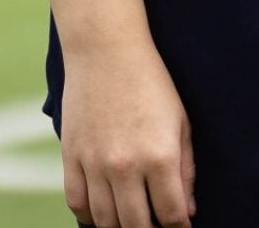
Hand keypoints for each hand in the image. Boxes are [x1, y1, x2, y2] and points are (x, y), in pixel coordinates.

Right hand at [60, 34, 196, 226]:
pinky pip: (76, 203)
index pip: (172, 216)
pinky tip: (102, 212)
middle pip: (136, 226)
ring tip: (130, 220)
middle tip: (155, 225)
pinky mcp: (71, 156)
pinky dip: (89, 215)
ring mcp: (95, 163)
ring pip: (105, 221)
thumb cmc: (151, 82)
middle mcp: (126, 166)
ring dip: (119, 227)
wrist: (107, 49)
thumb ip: (186, 168)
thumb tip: (187, 211)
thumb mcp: (180, 121)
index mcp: (160, 156)